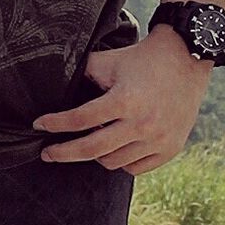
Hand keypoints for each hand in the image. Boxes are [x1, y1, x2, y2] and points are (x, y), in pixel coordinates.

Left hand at [32, 24, 214, 175]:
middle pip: (92, 150)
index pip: (80, 120)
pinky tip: (114, 146)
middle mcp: (141, 124)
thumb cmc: (142, 58)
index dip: (55, 124)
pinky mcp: (169, 148)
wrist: (185, 57)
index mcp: (124, 100)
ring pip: (112, 162)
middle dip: (64, 153)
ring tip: (90, 141)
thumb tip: (57, 85)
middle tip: (47, 153)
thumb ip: (85, 72)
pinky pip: (135, 167)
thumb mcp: (110, 59)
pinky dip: (120, 160)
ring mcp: (157, 139)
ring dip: (95, 154)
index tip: (39, 126)